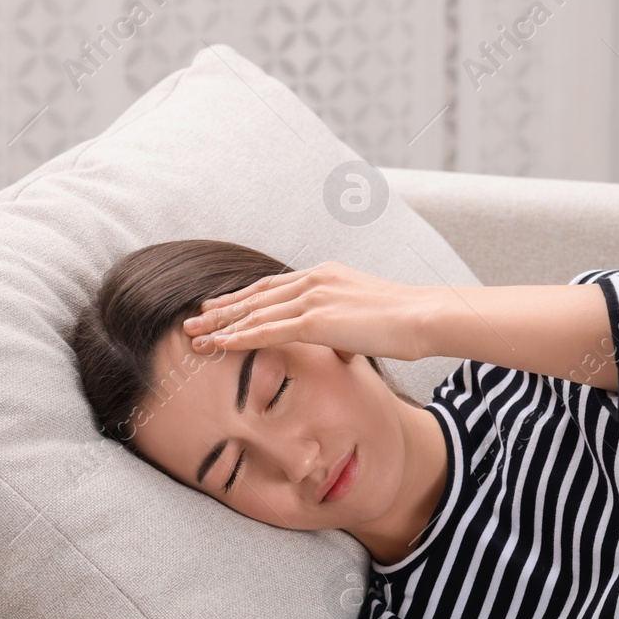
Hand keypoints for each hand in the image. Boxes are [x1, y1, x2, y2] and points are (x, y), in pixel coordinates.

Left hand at [181, 260, 441, 360]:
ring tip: (193, 334)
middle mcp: (314, 280)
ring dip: (221, 324)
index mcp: (326, 275)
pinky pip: (267, 330)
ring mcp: (313, 297)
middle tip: (194, 318)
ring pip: (255, 312)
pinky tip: (219, 344)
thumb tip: (343, 343)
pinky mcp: (316, 320)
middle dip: (222, 309)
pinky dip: (239, 337)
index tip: (221, 305)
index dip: (245, 297)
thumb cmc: (408, 322)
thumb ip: (347, 326)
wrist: (424, 315)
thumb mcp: (370, 318)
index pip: (275, 286)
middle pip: (256, 295)